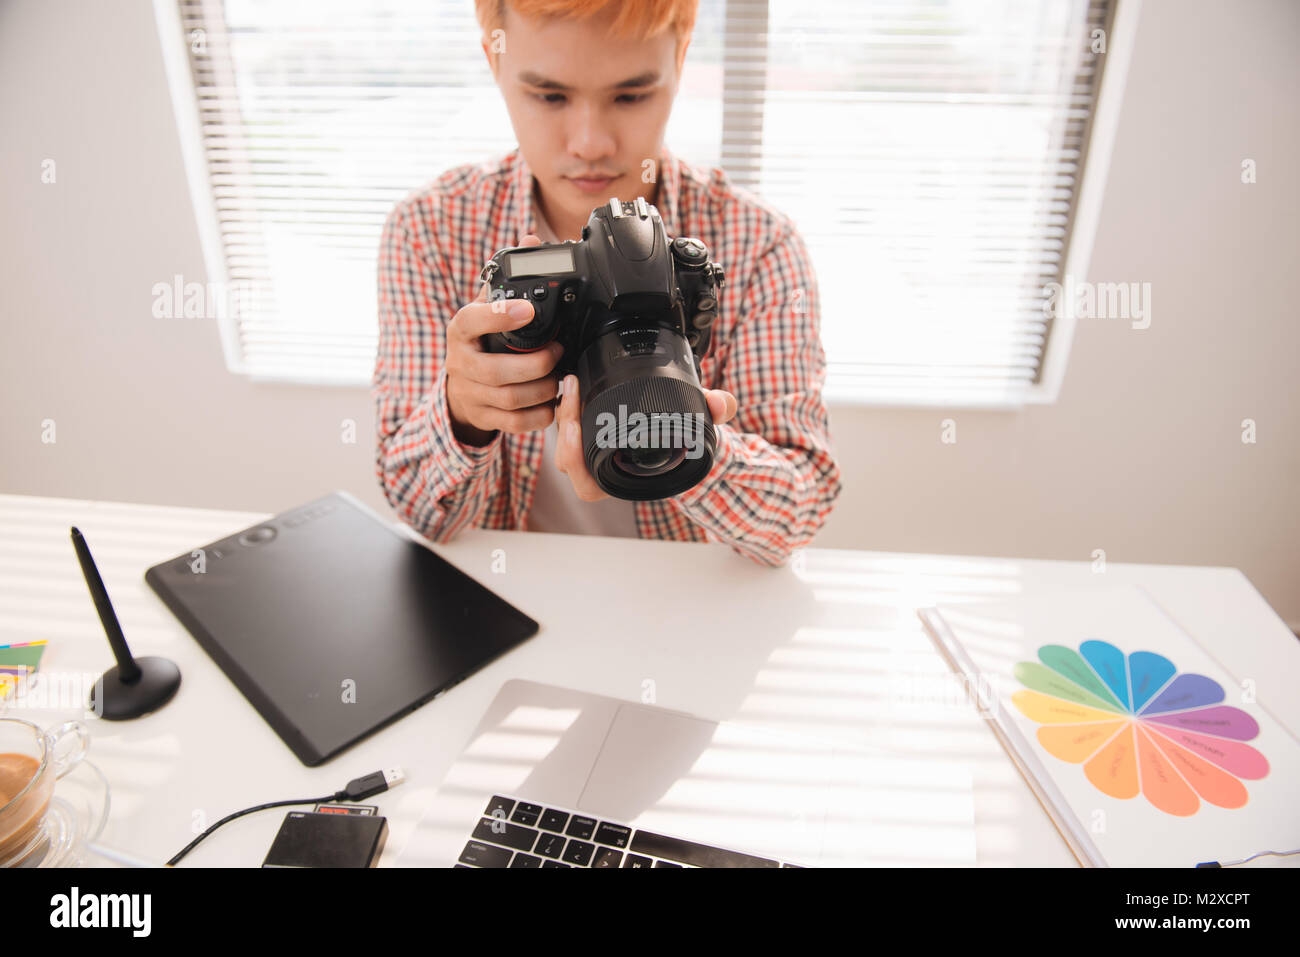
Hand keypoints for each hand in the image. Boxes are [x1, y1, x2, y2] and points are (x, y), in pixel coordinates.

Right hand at [445, 234, 563, 445]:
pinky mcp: (483, 417)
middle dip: (535, 364)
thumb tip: (531, 239)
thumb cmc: (480, 341)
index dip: (499, 316)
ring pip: (509, 398)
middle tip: (557, 353)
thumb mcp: (486, 307)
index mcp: (461, 330)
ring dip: (542, 389)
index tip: (528, 311)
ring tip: (558, 378)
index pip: (471, 320)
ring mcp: (469, 393)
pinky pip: (514, 423)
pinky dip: (539, 415)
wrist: (460, 387)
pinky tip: (551, 403)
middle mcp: (460, 362)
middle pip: (496, 370)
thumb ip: (508, 278)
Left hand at [553, 373, 737, 501]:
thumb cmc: (688, 441)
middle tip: (572, 393)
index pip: (586, 485)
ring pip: (562, 444)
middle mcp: (605, 474)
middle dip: (564, 427)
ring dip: (563, 416)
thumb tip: (721, 403)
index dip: (574, 458)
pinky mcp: (589, 438)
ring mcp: (594, 456)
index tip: (575, 425)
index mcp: (623, 482)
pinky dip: (566, 411)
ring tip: (572, 386)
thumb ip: (715, 413)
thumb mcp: (704, 425)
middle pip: (566, 461)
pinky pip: (566, 432)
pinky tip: (571, 388)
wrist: (686, 438)